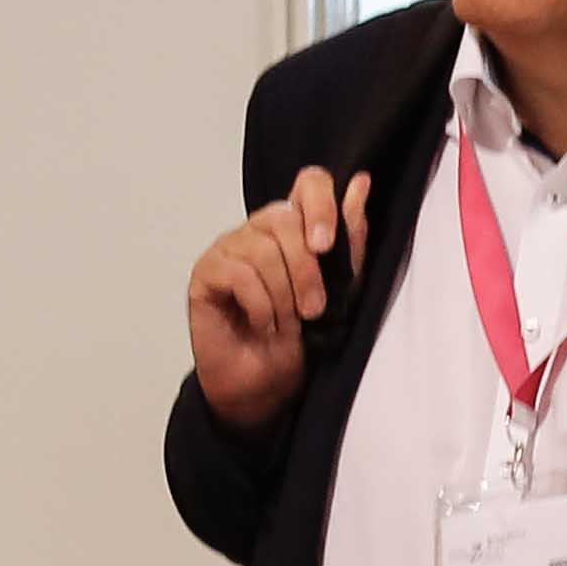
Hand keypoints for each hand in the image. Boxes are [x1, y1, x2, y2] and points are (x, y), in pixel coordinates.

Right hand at [186, 167, 370, 435]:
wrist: (271, 382)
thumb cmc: (305, 337)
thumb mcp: (342, 287)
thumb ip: (350, 237)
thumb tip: (360, 182)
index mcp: (296, 228)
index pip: (309, 182)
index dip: (321, 205)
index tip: (327, 245)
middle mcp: (259, 229)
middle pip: (285, 219)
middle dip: (307, 271)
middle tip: (313, 310)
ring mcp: (229, 247)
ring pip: (262, 249)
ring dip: (284, 296)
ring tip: (288, 323)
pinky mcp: (206, 272)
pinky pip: (238, 273)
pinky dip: (260, 305)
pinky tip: (263, 324)